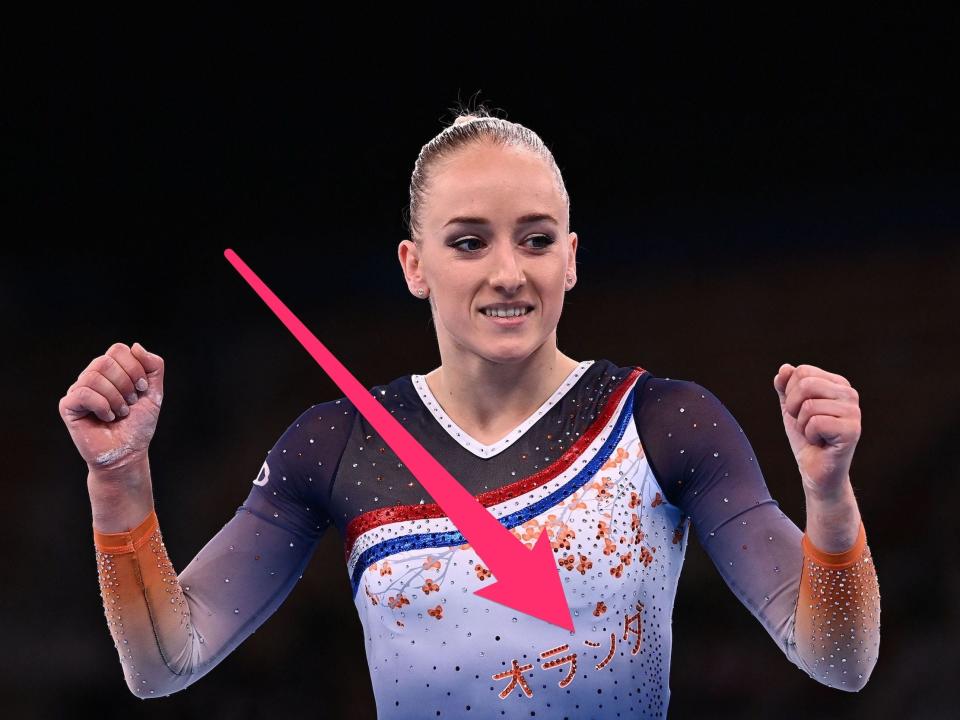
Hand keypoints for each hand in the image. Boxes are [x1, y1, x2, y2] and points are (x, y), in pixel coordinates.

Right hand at [58, 342, 164, 471]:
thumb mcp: (154, 392)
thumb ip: (153, 366)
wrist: (127, 453)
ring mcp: (79, 390)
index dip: (134, 368)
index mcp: (111, 371)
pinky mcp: (68, 406)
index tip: (142, 389)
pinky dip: (102, 406)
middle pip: (106, 361)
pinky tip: (107, 417)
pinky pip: (83, 393)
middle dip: (125, 384)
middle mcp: (92, 377)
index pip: (118, 350)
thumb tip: (136, 346)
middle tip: (130, 403)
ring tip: (119, 413)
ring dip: (115, 398)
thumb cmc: (138, 425)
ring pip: (94, 376)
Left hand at [773, 363, 860, 500]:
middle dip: (793, 407)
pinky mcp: (852, 430)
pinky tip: (821, 442)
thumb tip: (785, 368)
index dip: (790, 393)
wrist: (815, 470)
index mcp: (837, 384)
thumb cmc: (805, 437)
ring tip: (815, 434)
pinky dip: (810, 435)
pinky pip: (816, 423)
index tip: (799, 411)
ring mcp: (854, 412)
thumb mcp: (790, 408)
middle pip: (805, 384)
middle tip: (804, 423)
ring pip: (809, 405)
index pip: (802, 371)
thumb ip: (785, 386)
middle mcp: (850, 394)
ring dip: (803, 424)